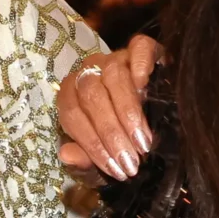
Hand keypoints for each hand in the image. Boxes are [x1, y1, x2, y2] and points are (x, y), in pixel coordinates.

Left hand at [58, 34, 160, 180]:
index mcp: (71, 96)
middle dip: (112, 134)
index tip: (116, 169)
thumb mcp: (103, 155)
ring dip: (129, 112)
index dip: (93, 145)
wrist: (152, 118)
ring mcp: (113, 57)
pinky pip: (138, 48)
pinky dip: (140, 64)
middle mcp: (87, 71)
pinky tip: (146, 86)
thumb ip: (84, 158)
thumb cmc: (121, 139)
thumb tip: (67, 154)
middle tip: (132, 162)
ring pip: (114, 76)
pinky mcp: (141, 48)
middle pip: (92, 97)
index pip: (74, 116)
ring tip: (144, 142)